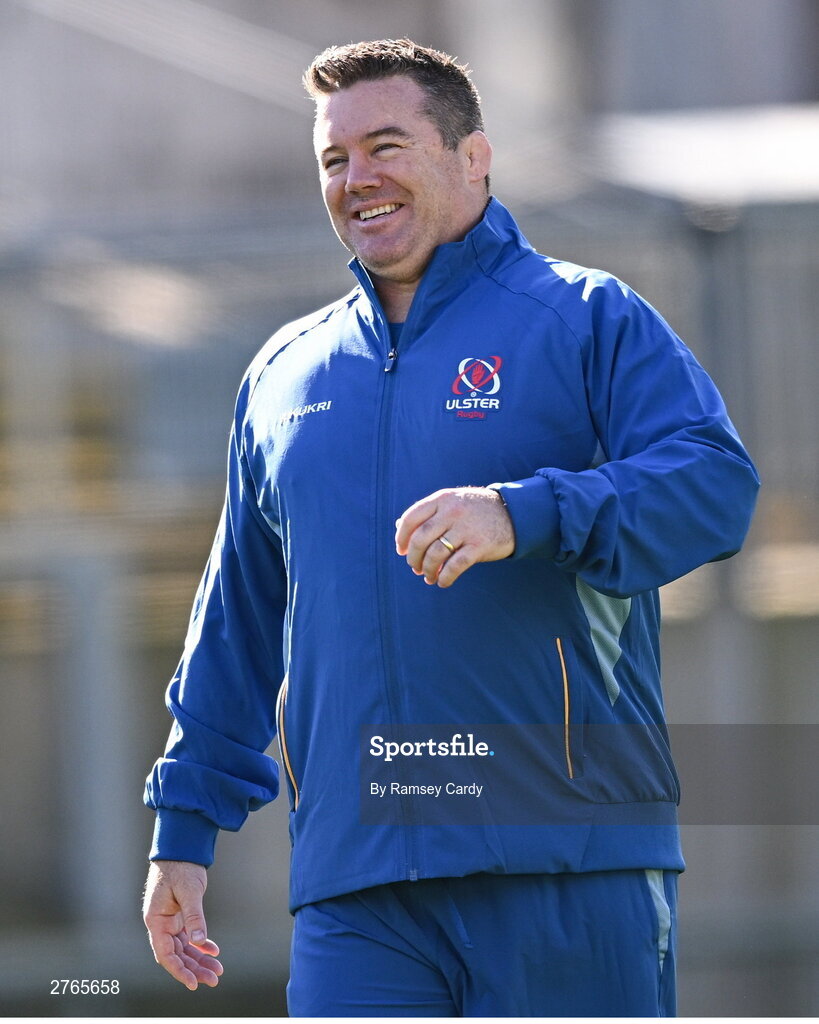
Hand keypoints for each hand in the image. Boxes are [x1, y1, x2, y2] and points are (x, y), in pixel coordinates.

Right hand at [142, 860, 222, 990]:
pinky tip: (214, 951)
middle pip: (177, 954)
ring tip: (217, 970)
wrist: (181, 848)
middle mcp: (161, 924)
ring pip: (184, 947)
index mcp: (156, 920)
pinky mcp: (180, 915)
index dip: (178, 971)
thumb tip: (199, 942)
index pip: (165, 954)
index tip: (193, 984)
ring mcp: (170, 920)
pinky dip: (201, 944)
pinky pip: (189, 936)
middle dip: (194, 968)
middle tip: (214, 979)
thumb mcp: (189, 891)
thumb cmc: (180, 867)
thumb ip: (193, 916)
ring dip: (199, 959)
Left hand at [395, 486, 514, 587]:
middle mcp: (452, 511)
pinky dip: (445, 577)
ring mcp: (466, 528)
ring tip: (428, 576)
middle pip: (420, 538)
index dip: (402, 537)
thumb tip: (399, 528)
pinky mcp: (479, 546)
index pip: (411, 518)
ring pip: (435, 554)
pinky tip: (442, 581)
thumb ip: (428, 513)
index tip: (401, 550)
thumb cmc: (476, 511)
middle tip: (414, 567)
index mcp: (443, 499)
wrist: (513, 514)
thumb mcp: (452, 502)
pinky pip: (455, 566)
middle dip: (413, 557)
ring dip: (428, 570)